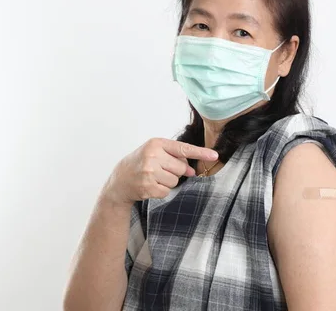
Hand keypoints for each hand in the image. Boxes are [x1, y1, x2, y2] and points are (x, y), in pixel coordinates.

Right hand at [102, 138, 218, 206]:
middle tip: (160, 170)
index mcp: (156, 143)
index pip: (183, 148)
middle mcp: (152, 156)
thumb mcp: (156, 153)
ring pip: (175, 180)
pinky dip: (162, 190)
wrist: (120, 179)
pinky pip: (167, 191)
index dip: (200, 153)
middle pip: (181, 168)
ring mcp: (149, 172)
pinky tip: (151, 186)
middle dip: (175, 171)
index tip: (214, 155)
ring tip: (154, 177)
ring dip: (168, 182)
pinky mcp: (148, 187)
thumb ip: (175, 158)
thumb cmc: (141, 163)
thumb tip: (192, 171)